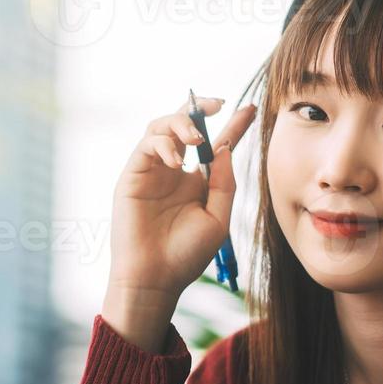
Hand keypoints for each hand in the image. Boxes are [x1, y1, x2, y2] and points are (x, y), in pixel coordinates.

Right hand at [107, 95, 257, 301]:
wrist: (155, 278)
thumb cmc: (186, 255)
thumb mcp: (217, 219)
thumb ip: (223, 183)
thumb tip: (225, 148)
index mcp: (197, 182)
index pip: (216, 145)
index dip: (233, 125)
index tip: (250, 108)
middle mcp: (174, 172)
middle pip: (184, 127)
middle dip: (198, 110)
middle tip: (216, 105)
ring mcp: (152, 171)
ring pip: (161, 128)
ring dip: (180, 124)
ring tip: (195, 138)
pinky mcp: (133, 175)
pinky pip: (146, 145)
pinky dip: (163, 144)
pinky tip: (175, 160)